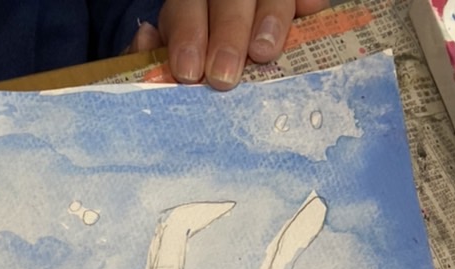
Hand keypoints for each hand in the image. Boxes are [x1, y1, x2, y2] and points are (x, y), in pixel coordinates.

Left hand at [131, 0, 329, 89]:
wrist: (227, 35)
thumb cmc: (199, 55)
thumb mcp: (172, 51)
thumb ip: (154, 52)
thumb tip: (143, 39)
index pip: (187, 3)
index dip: (188, 33)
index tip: (189, 72)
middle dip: (227, 33)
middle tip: (224, 76)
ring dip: (269, 18)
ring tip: (263, 52)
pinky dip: (308, 2)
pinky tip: (310, 12)